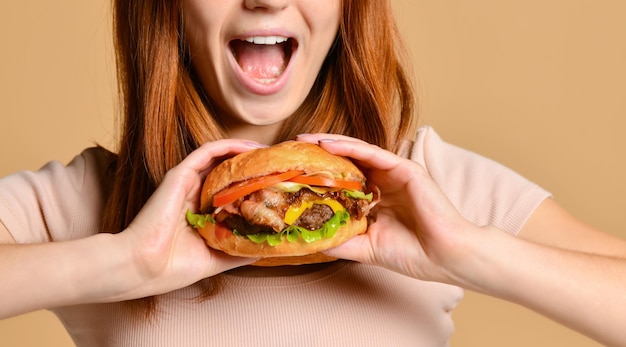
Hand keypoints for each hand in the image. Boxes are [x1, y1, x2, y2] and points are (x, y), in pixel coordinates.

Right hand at [120, 139, 261, 297]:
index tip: (276, 185)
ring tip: (269, 151)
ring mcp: (186, 184)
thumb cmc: (171, 269)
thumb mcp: (215, 259)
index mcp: (200, 214)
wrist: (142, 268)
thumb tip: (264, 248)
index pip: (230, 192)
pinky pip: (208, 151)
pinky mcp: (180, 175)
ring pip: (220, 158)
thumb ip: (237, 251)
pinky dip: (229, 146)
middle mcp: (194, 195)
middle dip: (253, 166)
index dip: (252, 186)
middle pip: (227, 173)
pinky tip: (250, 147)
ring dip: (245, 152)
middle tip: (277, 164)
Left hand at [296, 134, 475, 283]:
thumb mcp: (367, 248)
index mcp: (377, 199)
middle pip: (347, 162)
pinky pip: (372, 153)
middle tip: (292, 148)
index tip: (293, 172)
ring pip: (356, 152)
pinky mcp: (405, 168)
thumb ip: (342, 241)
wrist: (446, 257)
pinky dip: (349, 147)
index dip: (320, 175)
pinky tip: (327, 144)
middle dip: (319, 155)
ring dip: (329, 144)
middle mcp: (384, 183)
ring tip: (303, 139)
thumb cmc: (413, 254)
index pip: (343, 181)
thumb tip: (311, 241)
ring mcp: (395, 174)